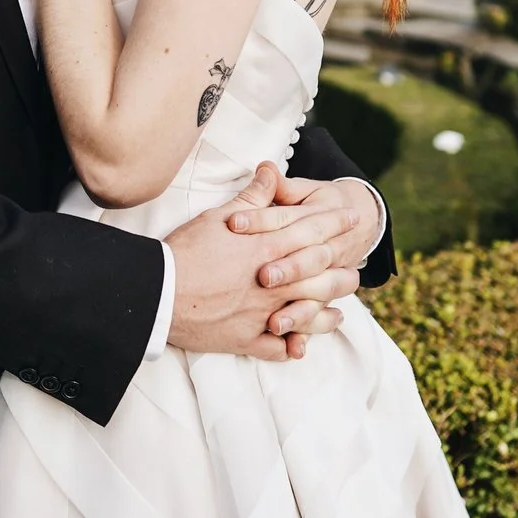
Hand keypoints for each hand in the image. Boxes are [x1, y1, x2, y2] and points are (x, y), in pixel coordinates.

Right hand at [165, 164, 355, 359]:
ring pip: (309, 314)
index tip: (353, 218)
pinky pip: (279, 347)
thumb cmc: (185, 251)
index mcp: (268, 247)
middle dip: (343, 273)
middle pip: (321, 277)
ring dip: (328, 313)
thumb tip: (270, 170)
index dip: (336, 223)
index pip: (313, 232)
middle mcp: (273, 282)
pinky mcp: (247, 338)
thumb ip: (251, 197)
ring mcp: (263, 313)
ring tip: (341, 312)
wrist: (159, 291)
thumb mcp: (218, 216)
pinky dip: (294, 346)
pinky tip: (302, 345)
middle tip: (358, 272)